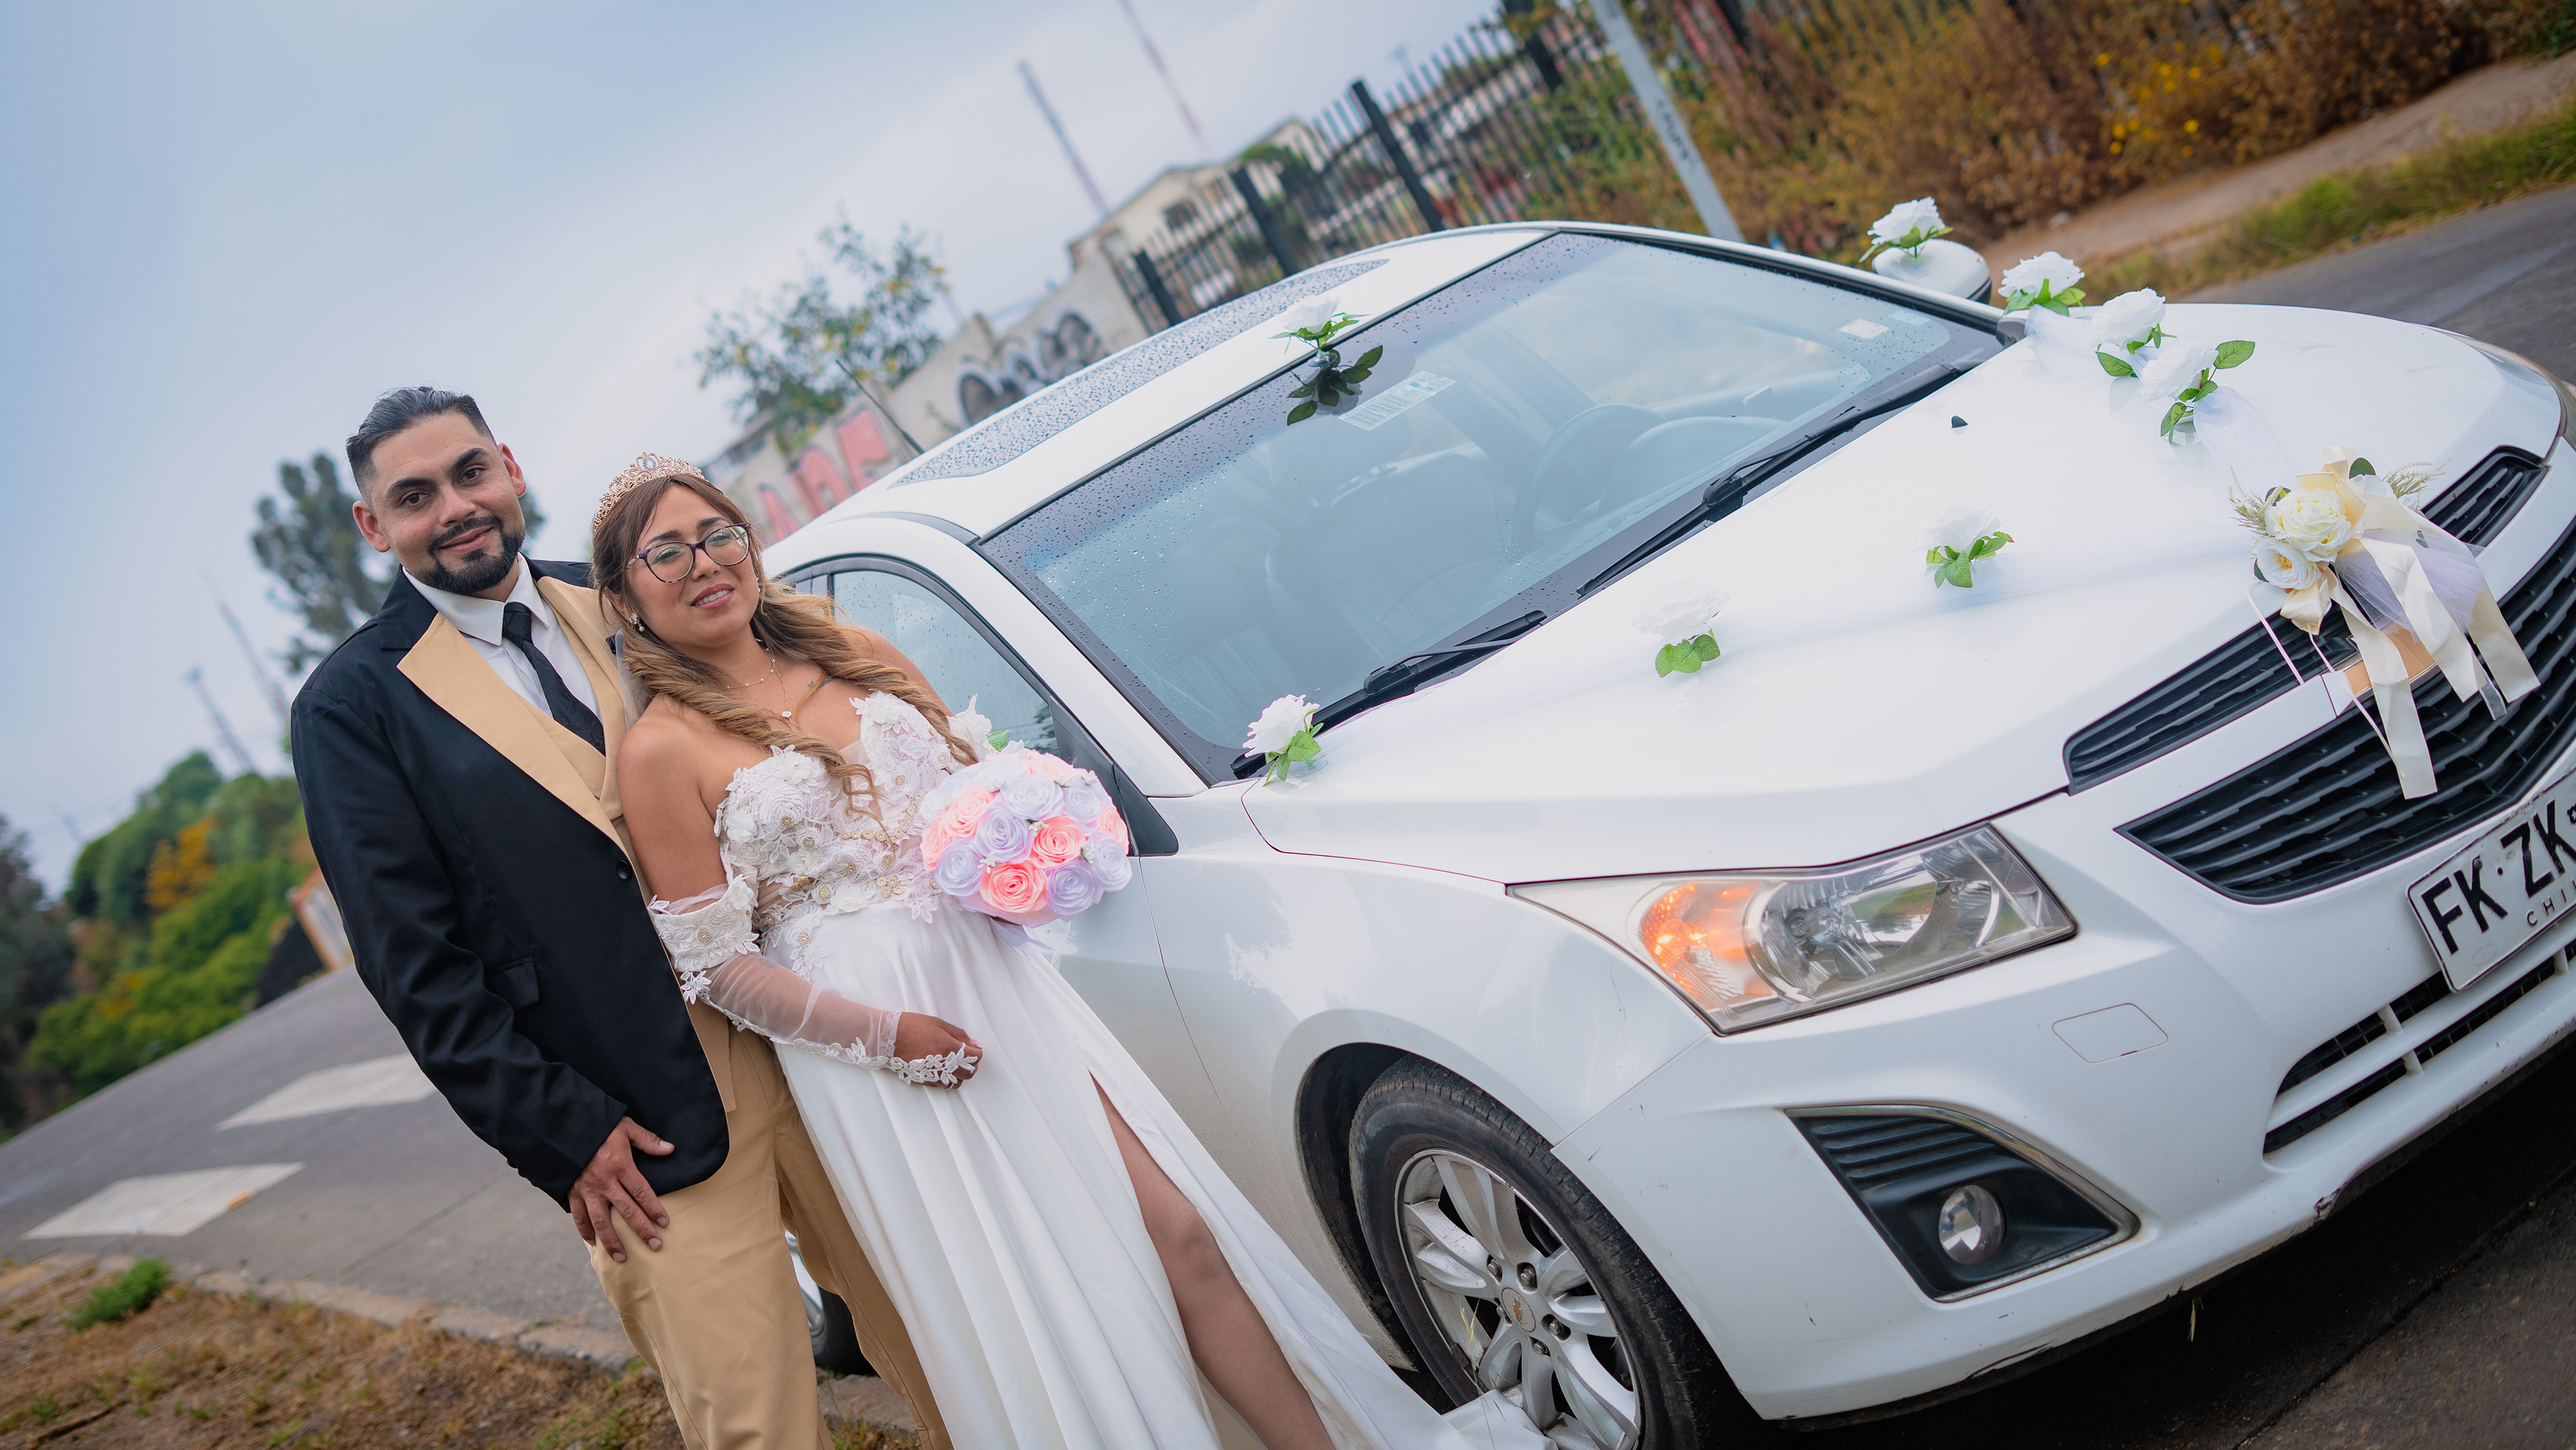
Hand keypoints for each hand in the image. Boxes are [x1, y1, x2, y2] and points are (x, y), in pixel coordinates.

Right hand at [569, 1117, 674, 1261]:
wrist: (562, 1128)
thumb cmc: (597, 1125)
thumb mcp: (624, 1127)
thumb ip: (647, 1139)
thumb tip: (670, 1149)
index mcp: (620, 1165)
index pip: (642, 1192)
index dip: (654, 1209)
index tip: (665, 1223)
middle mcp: (604, 1182)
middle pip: (627, 1211)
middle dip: (642, 1230)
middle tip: (656, 1246)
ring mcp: (586, 1190)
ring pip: (601, 1221)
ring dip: (612, 1241)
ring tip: (623, 1257)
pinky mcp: (572, 1193)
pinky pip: (579, 1217)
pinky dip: (585, 1232)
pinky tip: (593, 1244)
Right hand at [892, 1011, 982, 1085]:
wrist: (887, 1037)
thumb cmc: (911, 1026)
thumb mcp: (938, 1023)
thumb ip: (959, 1035)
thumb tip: (974, 1044)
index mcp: (949, 1048)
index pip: (975, 1057)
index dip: (978, 1051)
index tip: (974, 1047)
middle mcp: (943, 1065)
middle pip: (969, 1073)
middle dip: (972, 1064)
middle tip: (966, 1055)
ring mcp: (933, 1075)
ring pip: (957, 1082)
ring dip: (959, 1074)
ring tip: (953, 1062)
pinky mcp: (923, 1080)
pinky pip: (942, 1085)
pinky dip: (946, 1078)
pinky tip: (941, 1067)